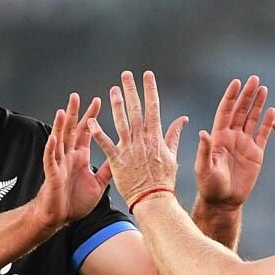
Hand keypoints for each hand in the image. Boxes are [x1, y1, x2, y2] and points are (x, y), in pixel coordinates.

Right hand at [32, 93, 108, 228]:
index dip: (91, 117)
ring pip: (58, 141)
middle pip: (71, 131)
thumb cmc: (75, 201)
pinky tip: (53, 138)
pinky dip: (51, 149)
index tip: (98, 100)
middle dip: (74, 113)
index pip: (86, 132)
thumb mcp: (98, 184)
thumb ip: (107, 170)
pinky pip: (50, 160)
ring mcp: (59, 165)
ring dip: (59, 126)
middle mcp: (68, 157)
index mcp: (80, 157)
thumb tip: (120, 158)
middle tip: (76, 96)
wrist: (60, 218)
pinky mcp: (52, 175)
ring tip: (62, 111)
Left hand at [88, 70, 187, 208]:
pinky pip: (105, 144)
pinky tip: (91, 121)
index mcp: (156, 137)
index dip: (150, 90)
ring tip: (112, 90)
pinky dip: (98, 133)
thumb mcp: (172, 155)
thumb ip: (174, 135)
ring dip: (116, 105)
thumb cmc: (164, 180)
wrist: (154, 200)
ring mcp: (129, 149)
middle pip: (136, 110)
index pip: (153, 108)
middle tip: (126, 75)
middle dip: (131, 90)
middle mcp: (142, 140)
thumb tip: (183, 119)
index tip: (147, 75)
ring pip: (121, 122)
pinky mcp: (116, 160)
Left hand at [195, 75, 274, 209]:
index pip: (225, 111)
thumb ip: (204, 150)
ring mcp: (244, 144)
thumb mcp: (204, 168)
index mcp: (218, 137)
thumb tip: (203, 132)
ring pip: (252, 119)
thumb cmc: (210, 186)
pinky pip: (263, 134)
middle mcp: (232, 137)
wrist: (224, 201)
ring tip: (264, 88)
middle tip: (254, 79)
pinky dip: (268, 123)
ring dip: (258, 104)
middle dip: (247, 95)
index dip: (231, 97)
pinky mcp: (256, 153)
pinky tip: (272, 110)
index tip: (236, 82)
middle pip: (240, 111)